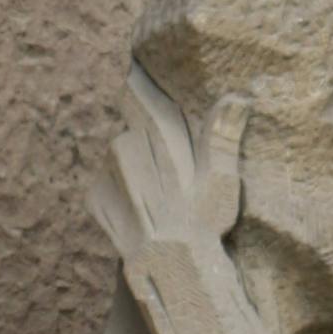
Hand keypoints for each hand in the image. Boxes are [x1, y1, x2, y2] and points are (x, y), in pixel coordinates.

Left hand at [87, 67, 245, 267]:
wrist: (167, 269)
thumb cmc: (201, 222)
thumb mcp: (220, 177)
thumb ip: (222, 134)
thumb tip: (237, 97)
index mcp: (154, 134)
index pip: (138, 89)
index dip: (139, 76)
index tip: (138, 64)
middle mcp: (122, 146)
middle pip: (133, 126)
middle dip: (149, 136)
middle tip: (174, 163)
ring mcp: (106, 173)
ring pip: (120, 152)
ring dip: (136, 163)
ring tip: (162, 190)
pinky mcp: (95, 198)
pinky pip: (107, 180)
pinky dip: (122, 188)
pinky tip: (145, 206)